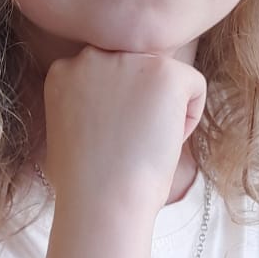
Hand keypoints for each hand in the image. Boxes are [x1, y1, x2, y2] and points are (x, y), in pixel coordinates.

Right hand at [43, 46, 205, 216]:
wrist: (101, 201)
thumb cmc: (83, 184)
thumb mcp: (65, 132)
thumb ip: (82, 104)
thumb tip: (107, 104)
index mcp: (64, 70)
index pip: (110, 77)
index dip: (117, 113)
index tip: (110, 142)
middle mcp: (92, 56)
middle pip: (138, 74)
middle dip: (141, 107)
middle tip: (127, 146)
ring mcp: (128, 60)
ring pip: (166, 79)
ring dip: (163, 112)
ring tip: (142, 145)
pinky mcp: (164, 71)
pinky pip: (194, 85)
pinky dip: (189, 118)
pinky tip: (163, 141)